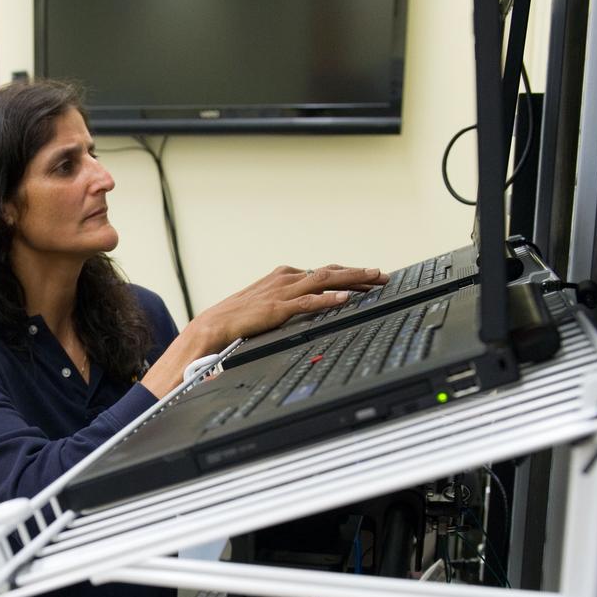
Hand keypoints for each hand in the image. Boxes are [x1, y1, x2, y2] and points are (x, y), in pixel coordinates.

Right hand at [196, 264, 385, 341]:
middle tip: (382, 276)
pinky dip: (328, 299)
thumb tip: (304, 302)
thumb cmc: (236, 318)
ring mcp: (282, 292)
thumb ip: (285, 299)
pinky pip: (308, 302)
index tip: (368, 277)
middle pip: (330, 271)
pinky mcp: (278, 308)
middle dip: (358, 273)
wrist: (213, 325)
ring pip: (325, 280)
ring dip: (352, 279)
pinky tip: (345, 299)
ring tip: (374, 280)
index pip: (322, 271)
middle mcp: (286, 279)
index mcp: (283, 276)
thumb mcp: (265, 302)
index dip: (347, 273)